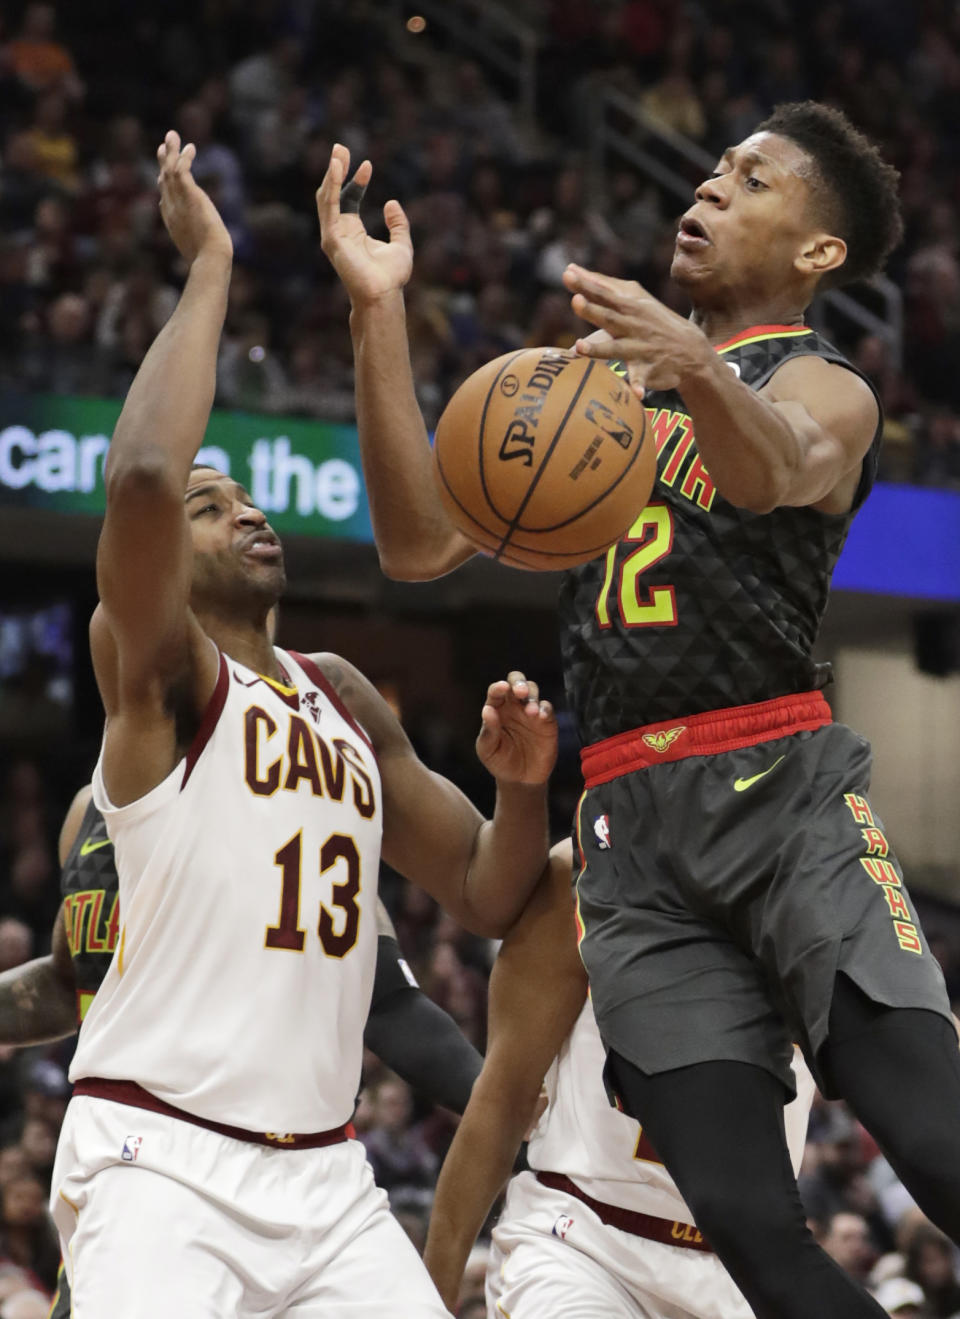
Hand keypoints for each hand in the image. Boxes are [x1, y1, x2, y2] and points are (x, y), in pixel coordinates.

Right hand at [156, 130, 231, 265]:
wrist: (210, 258)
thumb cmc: (208, 260)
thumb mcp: (197, 251)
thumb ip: (196, 244)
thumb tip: (205, 251)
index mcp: (172, 222)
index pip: (165, 199)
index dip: (164, 184)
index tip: (163, 174)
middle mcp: (171, 209)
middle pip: (163, 180)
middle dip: (163, 162)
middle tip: (163, 146)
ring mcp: (178, 201)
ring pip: (169, 170)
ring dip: (170, 151)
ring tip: (172, 135)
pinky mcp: (189, 195)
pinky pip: (182, 170)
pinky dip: (184, 157)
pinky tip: (190, 148)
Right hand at [317, 144, 412, 305]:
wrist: (384, 295)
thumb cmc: (391, 277)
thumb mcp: (401, 244)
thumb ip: (398, 224)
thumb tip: (391, 203)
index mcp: (352, 232)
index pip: (349, 198)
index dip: (357, 180)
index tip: (367, 164)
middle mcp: (339, 231)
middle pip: (333, 194)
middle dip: (336, 170)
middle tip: (340, 147)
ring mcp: (333, 235)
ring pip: (327, 197)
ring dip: (332, 174)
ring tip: (338, 152)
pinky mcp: (332, 239)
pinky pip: (330, 207)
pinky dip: (332, 187)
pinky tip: (337, 168)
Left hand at [476, 672, 556, 785]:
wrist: (520, 779)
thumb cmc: (499, 761)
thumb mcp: (488, 749)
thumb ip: (488, 730)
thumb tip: (487, 710)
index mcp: (496, 709)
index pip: (496, 692)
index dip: (498, 687)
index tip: (501, 688)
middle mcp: (513, 706)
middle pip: (517, 681)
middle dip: (519, 682)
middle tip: (520, 692)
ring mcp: (530, 712)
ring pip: (533, 690)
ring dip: (532, 696)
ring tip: (530, 712)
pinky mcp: (546, 722)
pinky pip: (547, 708)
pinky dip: (545, 709)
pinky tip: (540, 716)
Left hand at [562, 263, 711, 398]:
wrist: (690, 348)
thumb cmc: (650, 320)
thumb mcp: (633, 299)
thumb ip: (602, 286)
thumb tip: (570, 270)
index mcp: (627, 306)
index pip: (603, 292)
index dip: (586, 284)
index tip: (568, 275)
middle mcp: (632, 325)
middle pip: (608, 316)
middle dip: (592, 310)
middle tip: (575, 301)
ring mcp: (639, 347)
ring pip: (616, 348)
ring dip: (598, 349)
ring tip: (579, 347)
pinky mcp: (648, 369)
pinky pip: (641, 380)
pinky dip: (639, 386)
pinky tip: (636, 394)